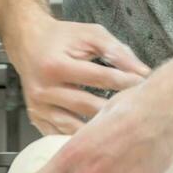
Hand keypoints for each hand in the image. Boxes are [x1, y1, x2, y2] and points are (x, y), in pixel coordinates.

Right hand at [6, 14, 150, 134]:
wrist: (28, 42)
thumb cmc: (62, 37)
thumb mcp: (90, 34)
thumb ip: (116, 50)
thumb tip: (142, 71)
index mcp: (56, 65)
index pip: (98, 78)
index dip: (124, 82)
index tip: (143, 86)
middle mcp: (44, 89)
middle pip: (86, 105)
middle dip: (114, 109)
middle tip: (138, 113)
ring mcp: (38, 107)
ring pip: (73, 126)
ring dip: (98, 129)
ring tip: (121, 130)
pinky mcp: (36, 118)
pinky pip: (59, 134)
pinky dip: (79, 138)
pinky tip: (97, 139)